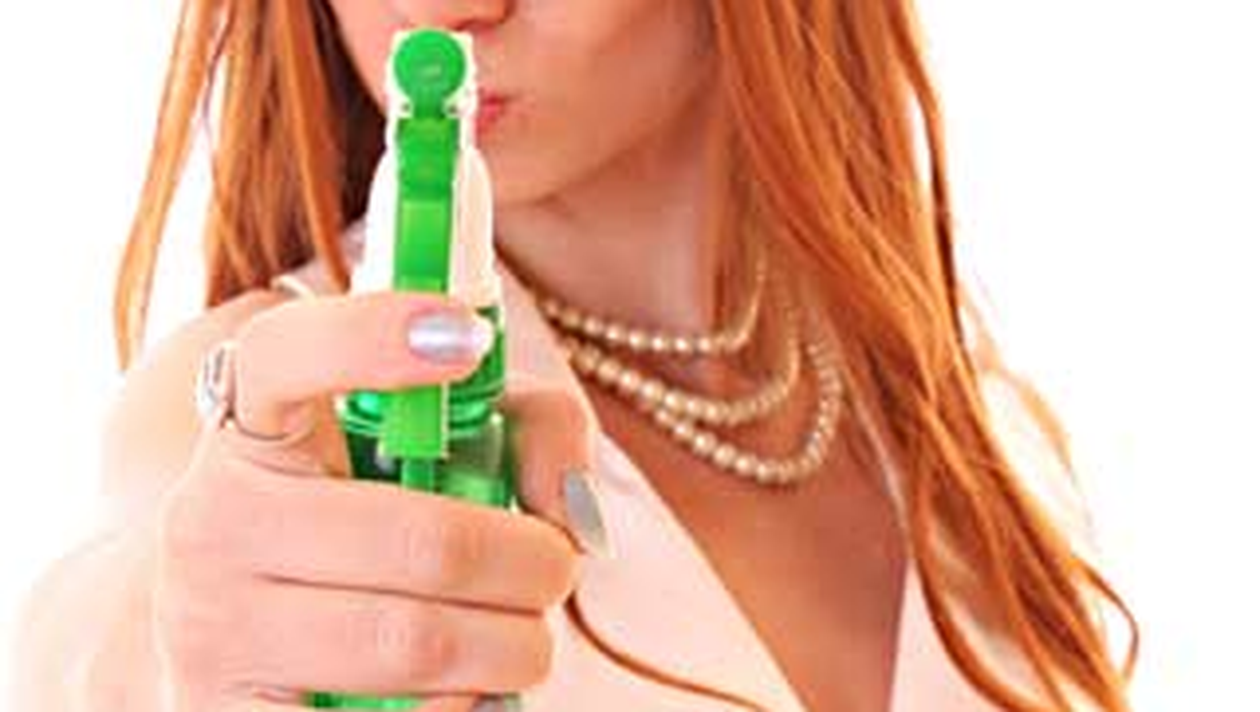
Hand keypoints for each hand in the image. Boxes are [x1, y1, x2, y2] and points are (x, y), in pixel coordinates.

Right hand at [151, 292, 595, 710]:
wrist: (240, 631)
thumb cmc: (366, 519)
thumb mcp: (440, 445)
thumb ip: (531, 429)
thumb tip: (572, 508)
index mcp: (251, 427)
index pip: (282, 354)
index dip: (372, 336)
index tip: (466, 336)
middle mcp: (213, 519)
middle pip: (424, 540)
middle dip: (534, 562)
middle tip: (554, 565)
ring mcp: (210, 627)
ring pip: (416, 644)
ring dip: (515, 646)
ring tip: (522, 633)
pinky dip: (458, 709)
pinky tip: (465, 688)